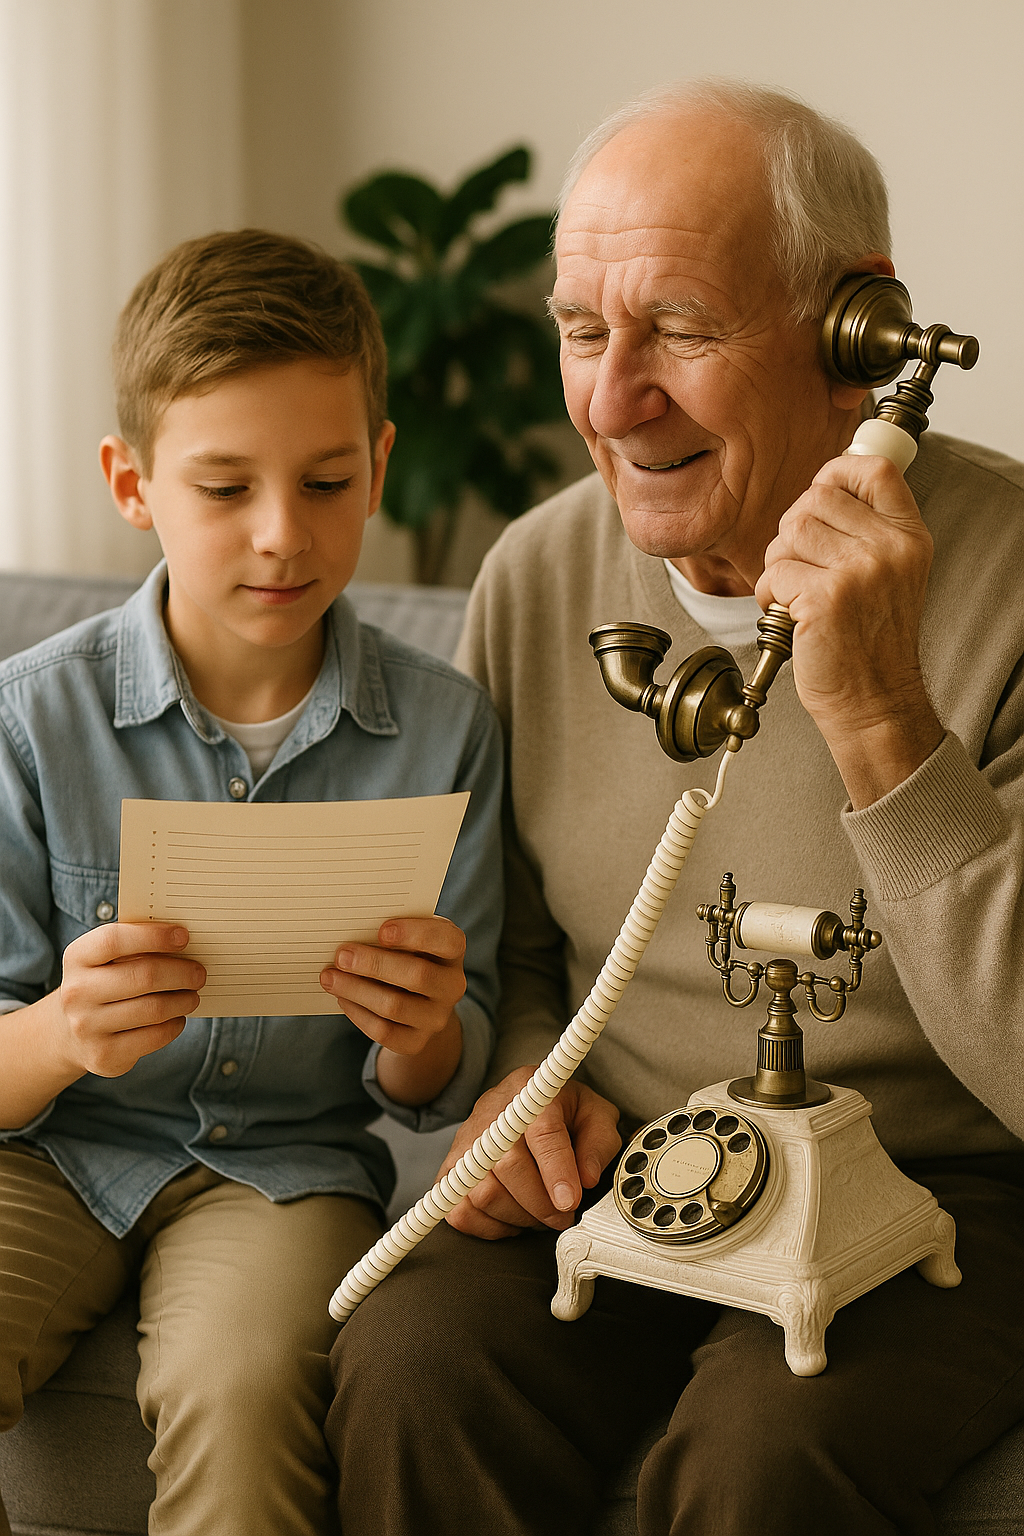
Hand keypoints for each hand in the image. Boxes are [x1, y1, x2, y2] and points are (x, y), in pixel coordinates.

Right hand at [55, 922, 204, 1077]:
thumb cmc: (103, 983)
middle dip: (181, 973)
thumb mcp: (106, 959)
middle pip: (144, 976)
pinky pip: (155, 1036)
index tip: (184, 936)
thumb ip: (137, 945)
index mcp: (77, 957)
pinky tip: (177, 1017)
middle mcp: (77, 992)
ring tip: (192, 995)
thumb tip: (184, 941)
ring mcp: (87, 1027)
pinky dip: (175, 1025)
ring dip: (183, 1000)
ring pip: (154, 1009)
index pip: (114, 940)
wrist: (70, 1032)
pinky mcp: (104, 1055)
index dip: (153, 936)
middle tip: (199, 973)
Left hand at [320, 916, 466, 1105]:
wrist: (417, 998)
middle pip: (418, 976)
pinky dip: (358, 1013)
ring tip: (330, 977)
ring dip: (357, 990)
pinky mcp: (416, 1041)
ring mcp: (436, 1017)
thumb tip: (352, 932)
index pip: (447, 940)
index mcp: (453, 950)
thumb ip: (389, 931)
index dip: (416, 934)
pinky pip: (384, 1032)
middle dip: (375, 965)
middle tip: (342, 955)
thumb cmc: (406, 953)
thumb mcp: (407, 937)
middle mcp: (452, 985)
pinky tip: (342, 997)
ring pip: (395, 1006)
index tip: (381, 930)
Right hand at [439, 1067, 621, 1238]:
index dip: (556, 1171)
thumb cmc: (563, 1112)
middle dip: (541, 1204)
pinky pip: (459, 1209)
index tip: (570, 1201)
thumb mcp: (595, 1115)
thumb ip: (599, 1144)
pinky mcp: (451, 1168)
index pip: (541, 1131)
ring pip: (482, 1192)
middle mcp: (492, 1113)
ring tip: (540, 1214)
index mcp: (532, 1093)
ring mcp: (466, 1141)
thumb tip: (586, 1178)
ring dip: (518, 1216)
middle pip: (508, 1166)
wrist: (526, 1102)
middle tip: (562, 1215)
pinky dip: (489, 1225)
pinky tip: (512, 1216)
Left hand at [756, 452, 942, 806]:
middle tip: (801, 567)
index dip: (835, 472)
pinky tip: (788, 613)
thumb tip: (822, 488)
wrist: (873, 700)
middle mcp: (889, 549)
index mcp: (908, 536)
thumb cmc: (870, 641)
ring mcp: (859, 572)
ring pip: (788, 533)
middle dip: (792, 532)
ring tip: (794, 593)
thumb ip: (867, 530)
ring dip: (777, 564)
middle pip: (814, 500)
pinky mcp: (825, 597)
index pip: (874, 468)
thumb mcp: (891, 574)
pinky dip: (769, 593)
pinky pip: (774, 571)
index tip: (820, 495)